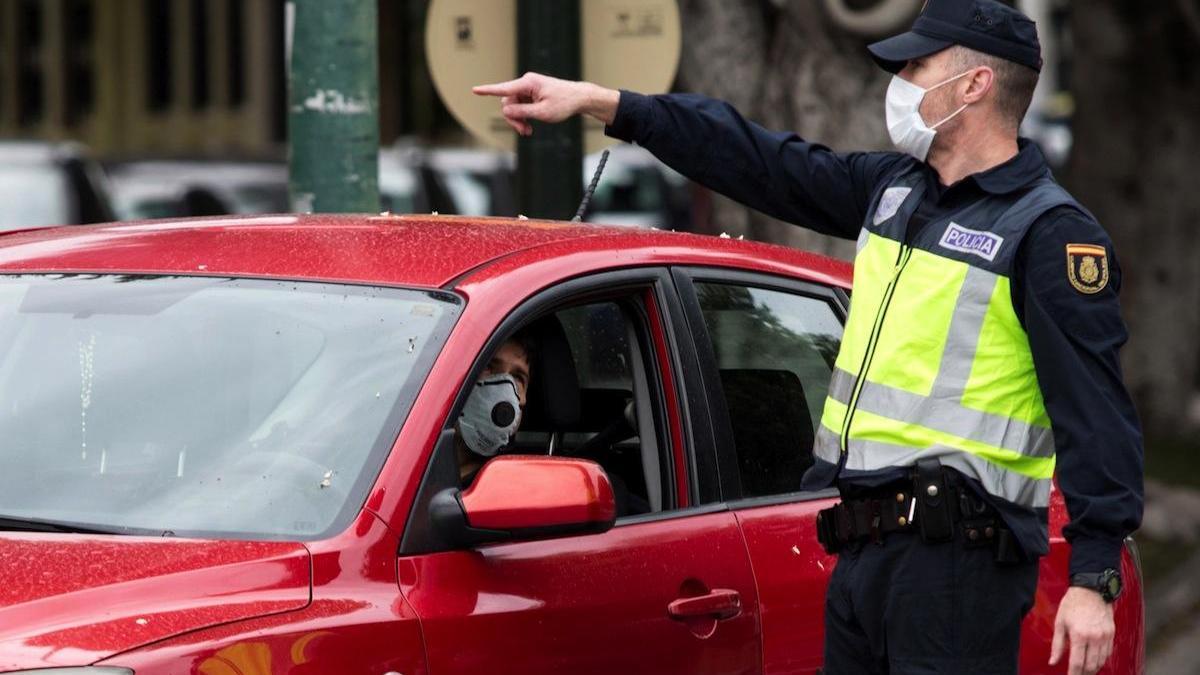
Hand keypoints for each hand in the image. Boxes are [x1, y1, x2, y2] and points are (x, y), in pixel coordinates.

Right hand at [472, 72, 618, 135]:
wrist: (579, 98)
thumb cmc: (564, 103)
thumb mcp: (542, 113)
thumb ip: (522, 112)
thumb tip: (505, 111)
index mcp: (528, 83)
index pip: (503, 88)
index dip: (487, 91)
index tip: (475, 90)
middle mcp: (526, 83)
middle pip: (508, 103)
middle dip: (513, 119)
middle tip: (524, 132)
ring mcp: (528, 88)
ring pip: (513, 107)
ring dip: (519, 120)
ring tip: (528, 131)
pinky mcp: (531, 94)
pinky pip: (520, 106)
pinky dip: (523, 117)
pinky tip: (529, 127)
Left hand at [1049, 586, 1114, 673]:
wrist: (1091, 590)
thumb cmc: (1072, 605)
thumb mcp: (1060, 623)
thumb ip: (1057, 645)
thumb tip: (1053, 662)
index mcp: (1079, 635)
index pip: (1077, 663)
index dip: (1073, 674)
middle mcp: (1094, 638)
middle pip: (1091, 665)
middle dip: (1084, 673)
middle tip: (1077, 674)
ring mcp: (1105, 636)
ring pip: (1101, 661)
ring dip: (1093, 668)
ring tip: (1085, 671)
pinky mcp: (1112, 634)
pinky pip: (1108, 653)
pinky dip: (1101, 660)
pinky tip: (1094, 661)